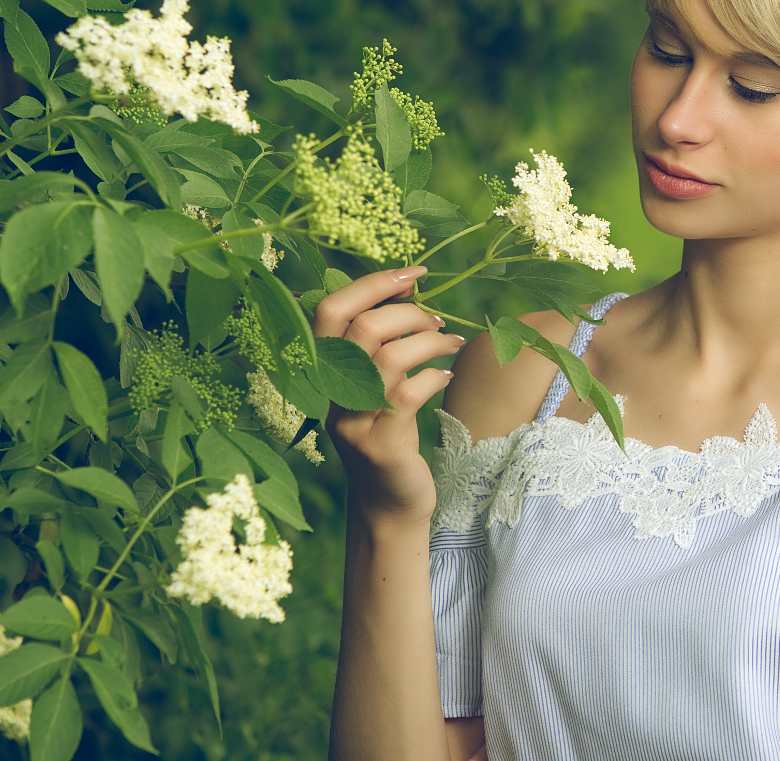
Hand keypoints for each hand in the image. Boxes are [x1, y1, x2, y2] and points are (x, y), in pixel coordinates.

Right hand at [315, 266, 462, 527]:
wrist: (389, 505)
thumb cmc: (389, 435)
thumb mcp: (376, 387)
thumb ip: (381, 345)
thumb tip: (408, 289)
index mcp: (328, 372)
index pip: (330, 311)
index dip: (371, 283)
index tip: (412, 273)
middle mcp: (334, 394)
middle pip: (360, 329)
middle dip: (406, 312)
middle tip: (436, 318)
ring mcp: (354, 421)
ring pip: (387, 357)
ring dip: (428, 340)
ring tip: (450, 341)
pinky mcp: (381, 445)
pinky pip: (407, 395)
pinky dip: (433, 377)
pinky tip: (445, 377)